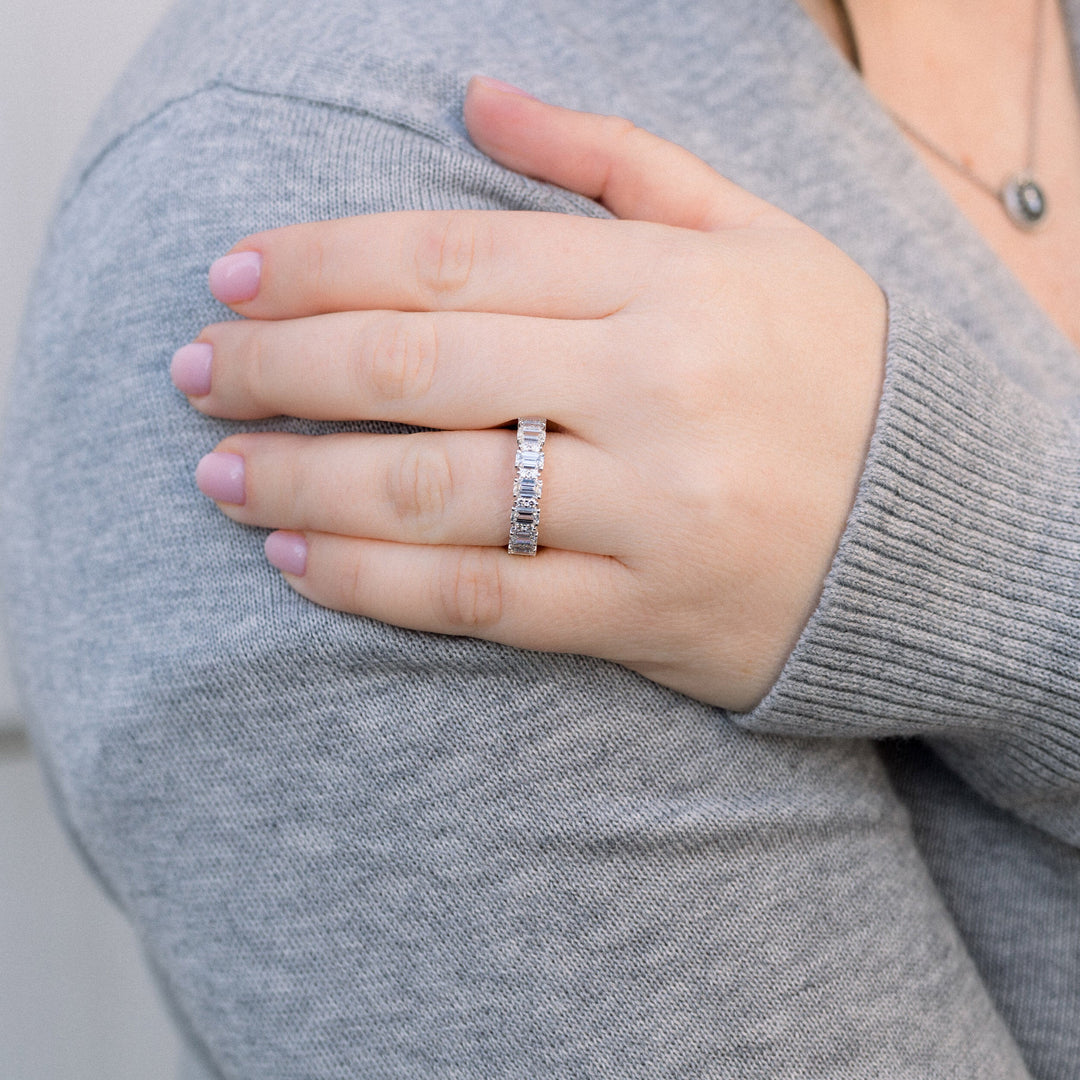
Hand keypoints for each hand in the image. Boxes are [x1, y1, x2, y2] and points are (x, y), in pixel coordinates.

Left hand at [173, 77, 885, 710]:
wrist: (945, 534)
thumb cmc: (836, 372)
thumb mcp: (752, 237)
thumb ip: (613, 161)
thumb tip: (479, 98)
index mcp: (670, 284)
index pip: (450, 257)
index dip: (319, 264)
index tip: (229, 279)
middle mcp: (655, 392)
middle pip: (417, 364)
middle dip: (278, 366)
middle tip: (191, 373)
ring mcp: (652, 513)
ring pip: (434, 491)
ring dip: (301, 479)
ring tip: (218, 473)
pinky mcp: (649, 616)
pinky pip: (487, 600)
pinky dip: (377, 583)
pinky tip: (300, 561)